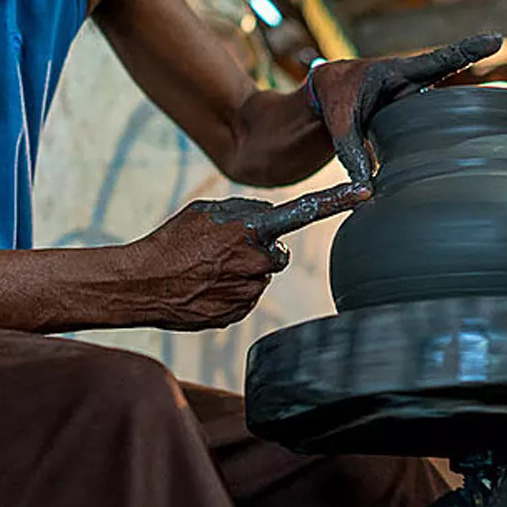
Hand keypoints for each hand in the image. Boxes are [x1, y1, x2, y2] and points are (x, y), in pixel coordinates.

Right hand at [121, 184, 365, 329]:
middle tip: (222, 248)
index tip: (366, 192)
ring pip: (259, 277)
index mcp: (252, 230)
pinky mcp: (237, 314)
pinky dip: (230, 292)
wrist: (141, 283)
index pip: (303, 212)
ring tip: (206, 268)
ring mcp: (249, 292)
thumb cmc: (172, 240)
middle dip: (258, 249)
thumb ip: (245, 212)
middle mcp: (258, 263)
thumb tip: (267, 221)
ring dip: (242, 271)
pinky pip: (245, 298)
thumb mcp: (208, 211)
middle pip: (275, 252)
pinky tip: (204, 287)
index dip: (337, 201)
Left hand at [305, 33, 502, 186]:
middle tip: (488, 95)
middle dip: (466, 104)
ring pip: (437, 120)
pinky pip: (426, 133)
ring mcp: (414, 103)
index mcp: (397, 72)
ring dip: (443, 134)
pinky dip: (429, 148)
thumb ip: (352, 154)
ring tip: (443, 149)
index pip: (440, 61)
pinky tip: (432, 167)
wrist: (324, 95)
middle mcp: (413, 85)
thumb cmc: (333, 97)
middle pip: (449, 96)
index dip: (469, 51)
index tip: (497, 40)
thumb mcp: (339, 122)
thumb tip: (367, 193)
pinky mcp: (411, 121)